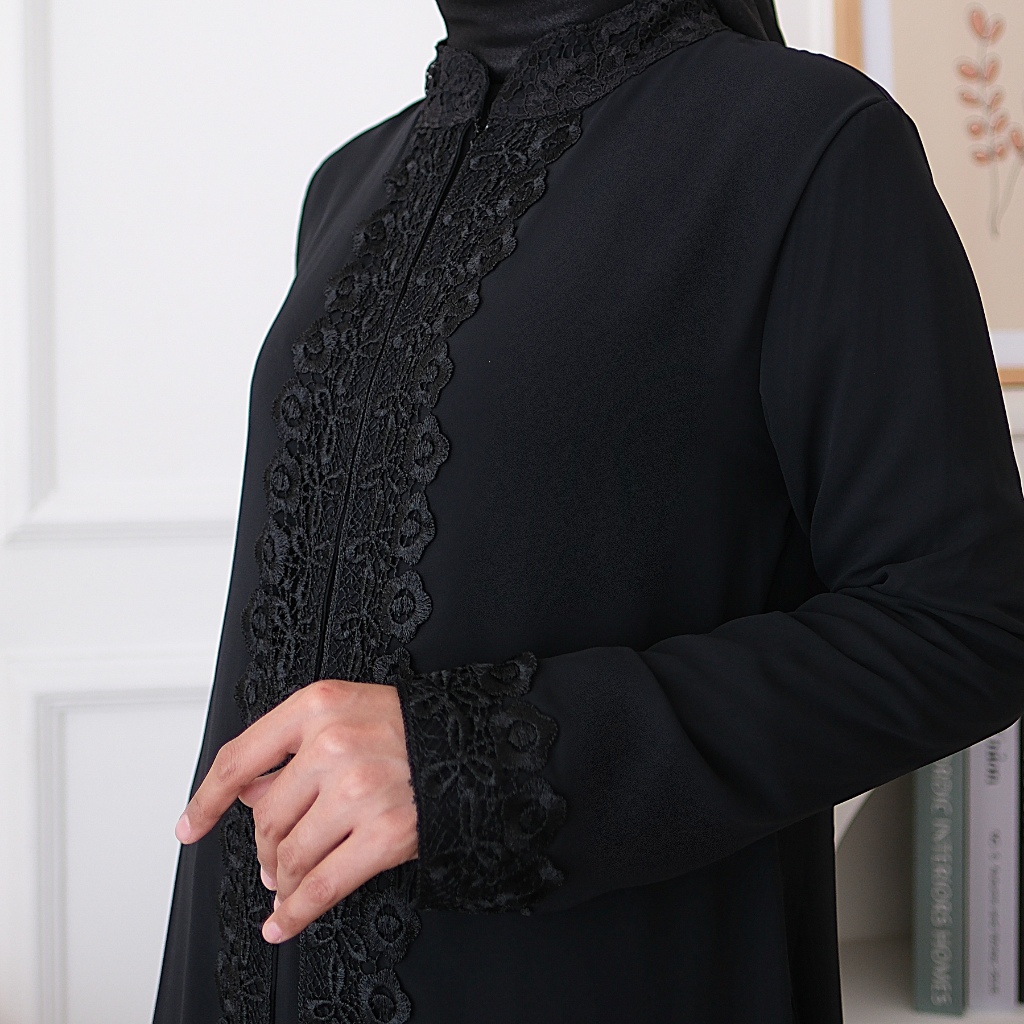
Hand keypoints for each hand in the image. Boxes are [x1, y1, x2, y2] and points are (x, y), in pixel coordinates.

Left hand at [174, 679, 417, 943]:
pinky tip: (285, 920)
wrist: (475, 742)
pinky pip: (322, 885)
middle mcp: (334, 745)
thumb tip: (244, 791)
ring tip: (289, 883)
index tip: (191, 826)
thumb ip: (291, 746)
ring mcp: (359, 790)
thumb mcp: (347, 711)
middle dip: (264, 849)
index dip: (207, 799)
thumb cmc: (410, 726)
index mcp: (318, 707)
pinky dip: (296, 912)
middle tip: (273, 862)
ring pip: (291, 855)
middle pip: (266, 818)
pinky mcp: (386, 832)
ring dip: (283, 879)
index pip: (240, 758)